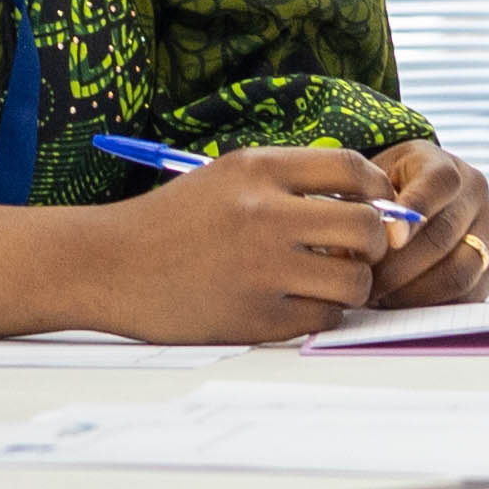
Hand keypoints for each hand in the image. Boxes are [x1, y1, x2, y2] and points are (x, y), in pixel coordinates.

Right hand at [75, 147, 405, 341]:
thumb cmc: (173, 221)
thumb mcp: (227, 178)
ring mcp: (260, 268)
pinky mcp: (254, 317)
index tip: (377, 208)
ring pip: (353, 281)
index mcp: (257, 170)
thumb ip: (292, 185)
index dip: (379, 191)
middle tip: (354, 254)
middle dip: (373, 245)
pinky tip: (294, 304)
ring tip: (324, 283)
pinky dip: (318, 314)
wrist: (108, 264)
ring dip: (350, 286)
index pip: (353, 170)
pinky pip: (322, 319)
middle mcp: (263, 214)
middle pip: (366, 228)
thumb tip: (371, 208)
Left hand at [360, 137, 488, 308]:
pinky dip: (432, 305)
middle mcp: (476, 193)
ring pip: (459, 272)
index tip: (389, 238)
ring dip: (414, 292)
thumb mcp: (374, 183)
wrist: (419, 202)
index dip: (413, 210)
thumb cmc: (387, 192)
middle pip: (443, 236)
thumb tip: (369, 242)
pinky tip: (403, 303)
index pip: (438, 182)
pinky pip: (468, 295)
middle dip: (399, 267)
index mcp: (444, 165)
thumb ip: (368, 204)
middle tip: (366, 284)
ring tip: (381, 297)